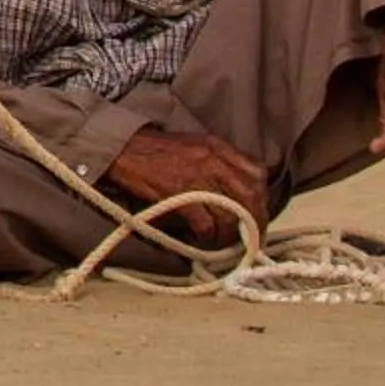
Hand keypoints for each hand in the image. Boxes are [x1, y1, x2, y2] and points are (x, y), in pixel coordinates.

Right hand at [100, 125, 268, 249]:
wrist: (123, 149)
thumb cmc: (156, 150)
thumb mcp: (194, 146)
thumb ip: (217, 161)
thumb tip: (235, 189)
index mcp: (217, 147)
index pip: (257, 172)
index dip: (262, 197)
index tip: (257, 212)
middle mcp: (213, 160)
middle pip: (251, 195)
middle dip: (256, 220)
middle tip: (251, 237)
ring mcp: (198, 178)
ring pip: (232, 212)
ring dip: (231, 232)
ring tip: (224, 240)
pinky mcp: (181, 195)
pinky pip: (207, 223)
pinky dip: (208, 234)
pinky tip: (202, 236)